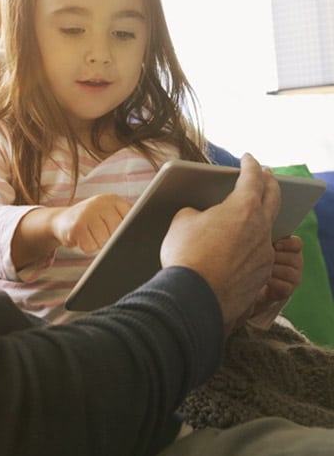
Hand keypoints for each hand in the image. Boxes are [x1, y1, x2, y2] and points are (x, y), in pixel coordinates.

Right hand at [50, 194, 131, 254]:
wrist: (61, 220)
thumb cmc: (90, 220)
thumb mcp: (108, 214)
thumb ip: (123, 219)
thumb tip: (135, 234)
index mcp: (112, 199)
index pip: (131, 217)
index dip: (128, 230)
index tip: (123, 233)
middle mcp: (100, 203)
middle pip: (118, 231)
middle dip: (111, 239)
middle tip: (100, 233)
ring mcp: (86, 213)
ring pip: (104, 241)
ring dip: (97, 244)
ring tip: (90, 235)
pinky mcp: (75, 226)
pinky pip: (90, 247)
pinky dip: (87, 248)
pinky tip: (81, 238)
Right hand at [160, 153, 278, 333]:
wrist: (195, 297)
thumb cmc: (187, 255)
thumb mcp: (182, 221)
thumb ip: (196, 212)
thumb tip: (200, 218)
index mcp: (242, 208)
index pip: (252, 177)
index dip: (250, 164)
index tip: (248, 158)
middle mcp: (261, 228)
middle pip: (273, 198)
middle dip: (269, 183)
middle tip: (266, 174)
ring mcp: (265, 254)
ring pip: (267, 228)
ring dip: (260, 217)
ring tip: (251, 214)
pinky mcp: (262, 276)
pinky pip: (260, 254)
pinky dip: (252, 245)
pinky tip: (239, 249)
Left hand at [247, 234, 302, 328]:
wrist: (250, 286)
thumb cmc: (252, 261)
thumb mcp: (255, 247)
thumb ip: (259, 237)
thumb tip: (253, 224)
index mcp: (290, 248)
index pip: (296, 243)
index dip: (287, 243)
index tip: (275, 245)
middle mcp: (295, 262)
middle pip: (293, 258)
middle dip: (276, 257)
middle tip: (263, 258)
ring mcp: (293, 278)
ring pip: (289, 271)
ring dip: (273, 269)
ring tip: (261, 269)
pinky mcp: (287, 291)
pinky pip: (284, 286)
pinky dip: (272, 282)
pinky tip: (263, 280)